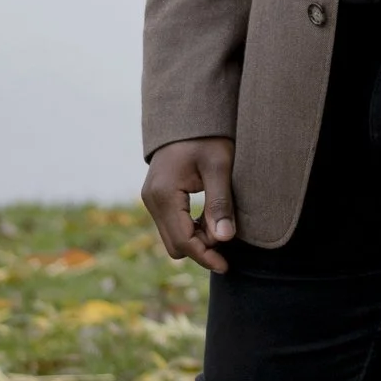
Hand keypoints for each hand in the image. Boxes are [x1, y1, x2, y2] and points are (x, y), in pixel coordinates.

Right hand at [144, 137, 237, 271]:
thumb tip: (225, 239)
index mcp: (164, 194)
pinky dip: (190, 229)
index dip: (206, 256)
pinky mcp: (157, 197)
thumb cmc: (207, 137)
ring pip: (172, 237)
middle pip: (175, 245)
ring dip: (196, 239)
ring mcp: (151, 199)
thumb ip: (220, 203)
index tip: (227, 266)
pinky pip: (171, 225)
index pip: (184, 240)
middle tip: (228, 240)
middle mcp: (151, 200)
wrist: (188, 115)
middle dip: (201, 249)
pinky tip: (210, 220)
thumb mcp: (220, 166)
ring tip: (222, 227)